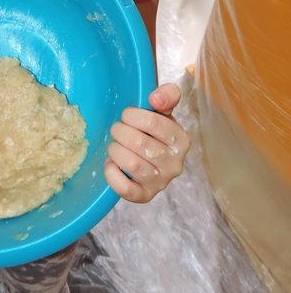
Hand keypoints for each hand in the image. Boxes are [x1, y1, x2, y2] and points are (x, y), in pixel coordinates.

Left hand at [104, 82, 189, 202]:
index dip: (132, 115)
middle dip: (120, 131)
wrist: (150, 157)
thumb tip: (156, 98)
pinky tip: (111, 164)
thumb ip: (166, 96)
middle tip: (117, 129)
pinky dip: (112, 174)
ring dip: (115, 150)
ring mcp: (161, 182)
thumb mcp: (162, 111)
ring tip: (115, 145)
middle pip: (139, 143)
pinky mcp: (145, 195)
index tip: (127, 115)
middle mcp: (175, 163)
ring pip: (132, 164)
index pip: (153, 122)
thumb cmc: (154, 131)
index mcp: (181, 140)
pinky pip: (126, 189)